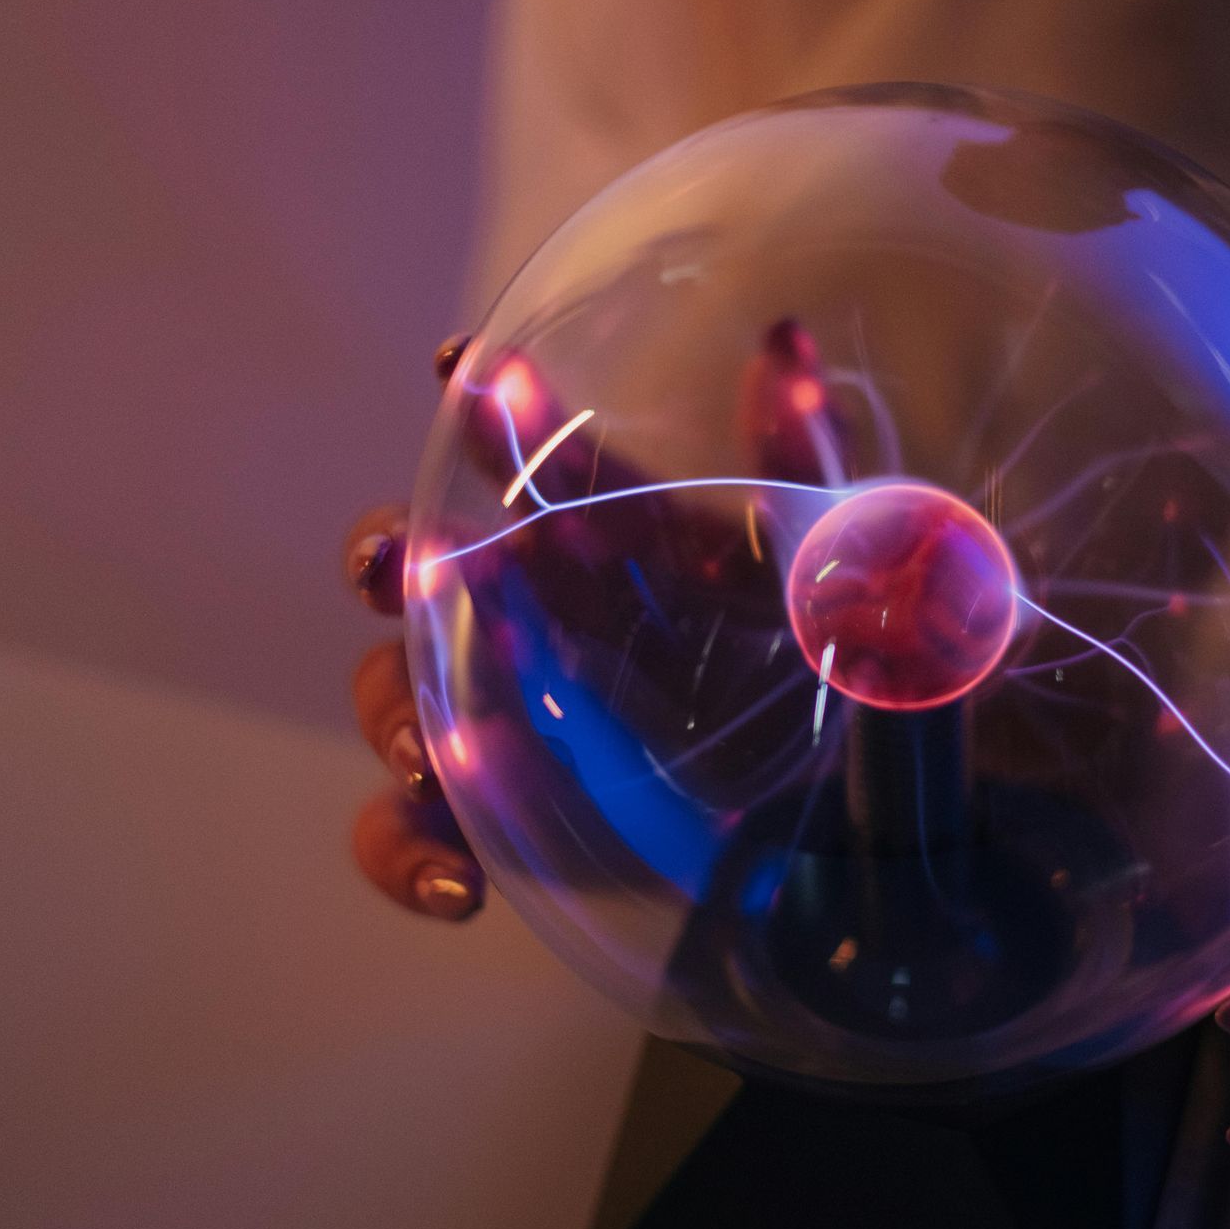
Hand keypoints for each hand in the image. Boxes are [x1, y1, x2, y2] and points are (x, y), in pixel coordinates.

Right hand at [344, 326, 847, 920]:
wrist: (842, 822)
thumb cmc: (817, 681)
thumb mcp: (821, 579)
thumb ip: (801, 470)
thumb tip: (784, 342)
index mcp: (606, 544)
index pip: (530, 462)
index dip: (491, 410)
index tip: (463, 364)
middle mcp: (536, 618)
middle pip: (420, 567)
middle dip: (387, 554)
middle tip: (401, 568)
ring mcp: (503, 718)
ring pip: (392, 695)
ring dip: (393, 713)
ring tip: (435, 754)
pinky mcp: (497, 820)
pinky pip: (401, 831)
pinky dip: (407, 854)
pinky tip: (464, 886)